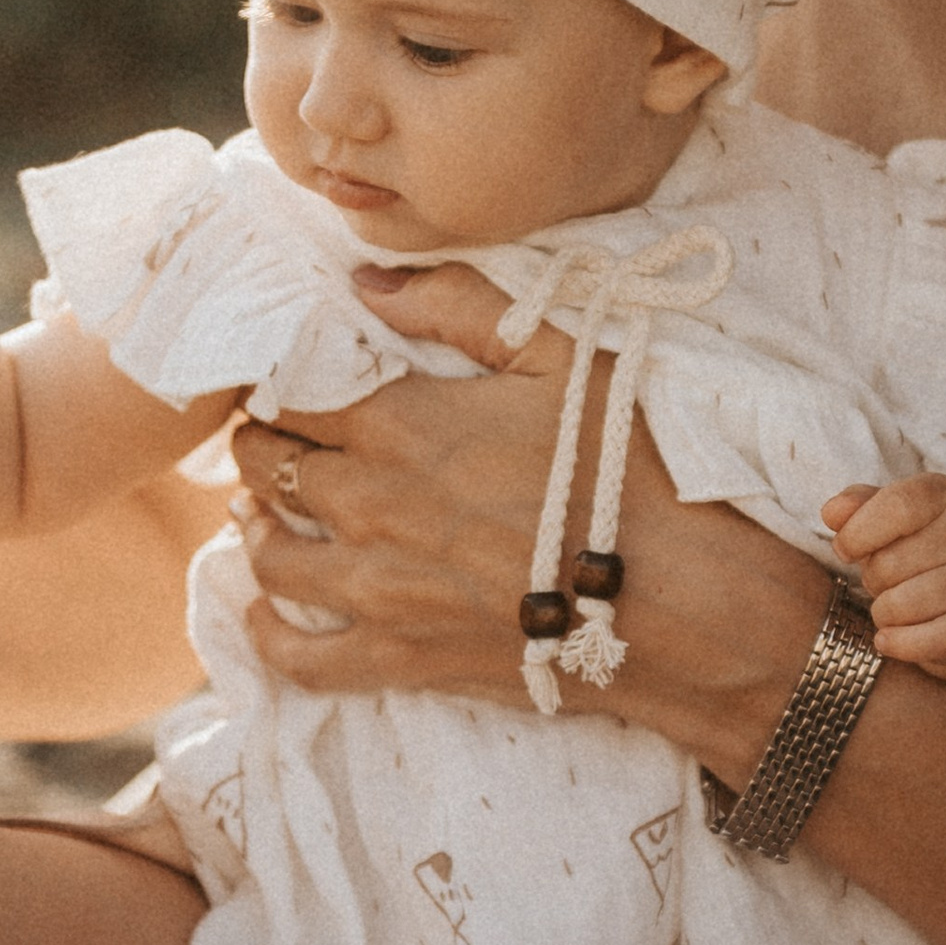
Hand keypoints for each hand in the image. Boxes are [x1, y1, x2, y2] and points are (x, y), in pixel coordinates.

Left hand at [220, 261, 827, 784]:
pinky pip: (298, 657)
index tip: (286, 376)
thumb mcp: (565, 357)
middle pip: (269, 466)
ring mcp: (378, 591)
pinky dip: (267, 633)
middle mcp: (370, 506)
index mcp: (403, 424)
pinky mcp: (401, 661)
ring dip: (257, 525)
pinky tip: (264, 613)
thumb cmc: (637, 471)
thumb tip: (367, 283)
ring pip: (269, 554)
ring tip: (264, 511)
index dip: (280, 379)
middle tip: (273, 435)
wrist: (688, 606)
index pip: (292, 392)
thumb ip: (460, 307)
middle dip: (262, 443)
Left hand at [823, 473, 945, 675]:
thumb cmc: (914, 551)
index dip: (857, 533)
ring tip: (900, 606)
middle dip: (873, 580)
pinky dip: (899, 645)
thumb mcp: (884, 518)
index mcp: (943, 495)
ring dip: (884, 614)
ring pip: (900, 606)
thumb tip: (833, 513)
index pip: (897, 505)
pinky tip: (890, 639)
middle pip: (889, 563)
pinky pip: (930, 640)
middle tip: (890, 581)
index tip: (845, 550)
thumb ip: (855, 507)